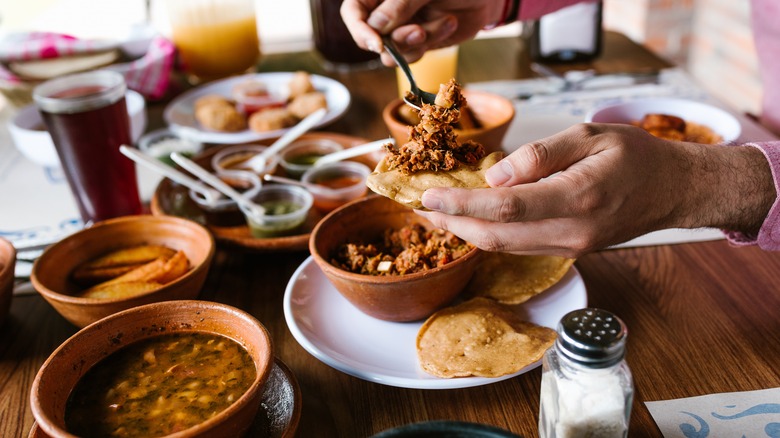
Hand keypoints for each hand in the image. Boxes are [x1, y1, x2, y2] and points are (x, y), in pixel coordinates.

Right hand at [340, 0, 502, 64]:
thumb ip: (400, 5)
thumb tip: (375, 28)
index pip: (353, 12)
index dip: (360, 30)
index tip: (377, 44)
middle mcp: (386, 9)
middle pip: (370, 36)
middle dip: (395, 40)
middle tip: (419, 32)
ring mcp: (402, 26)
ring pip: (392, 52)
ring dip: (418, 42)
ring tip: (444, 20)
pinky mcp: (420, 40)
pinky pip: (414, 54)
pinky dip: (433, 41)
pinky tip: (449, 22)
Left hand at [416, 123, 773, 257]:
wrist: (674, 191)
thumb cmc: (636, 156)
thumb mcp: (589, 136)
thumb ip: (539, 155)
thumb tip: (494, 176)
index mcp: (578, 197)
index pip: (506, 208)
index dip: (462, 205)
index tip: (430, 197)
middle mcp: (573, 232)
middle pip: (498, 236)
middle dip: (454, 225)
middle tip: (422, 210)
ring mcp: (572, 247)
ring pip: (506, 247)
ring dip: (467, 233)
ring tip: (437, 216)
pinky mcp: (570, 251)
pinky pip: (521, 247)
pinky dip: (491, 236)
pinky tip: (473, 222)